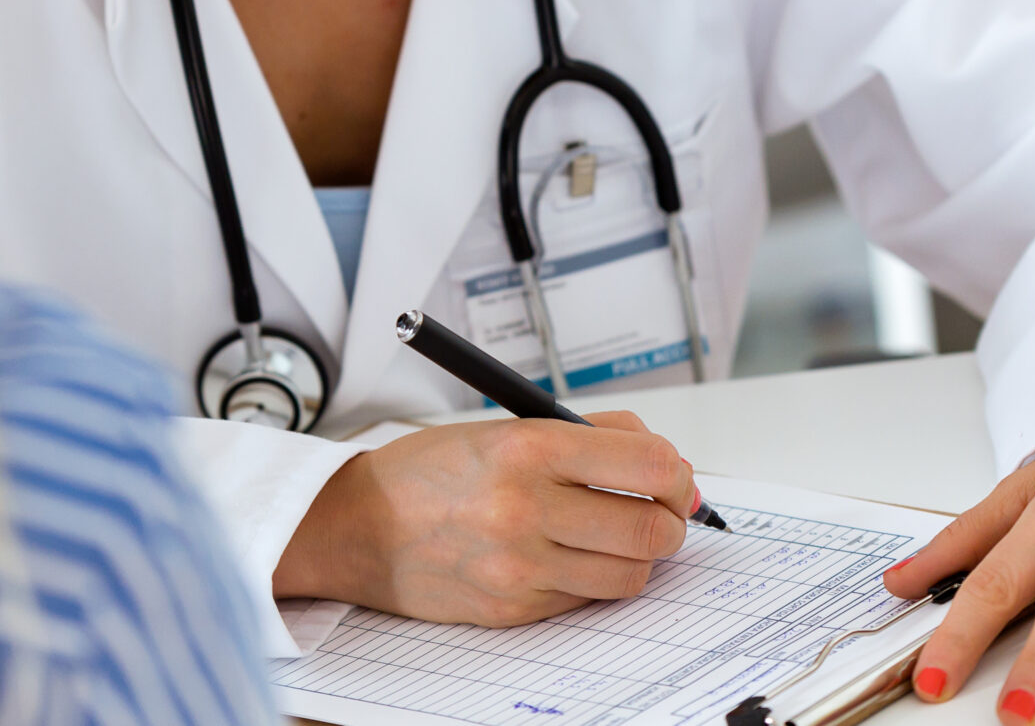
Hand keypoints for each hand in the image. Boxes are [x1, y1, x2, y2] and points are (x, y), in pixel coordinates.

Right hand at [272, 412, 699, 626]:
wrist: (358, 526)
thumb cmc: (431, 471)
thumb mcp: (507, 426)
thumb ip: (592, 435)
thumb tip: (668, 464)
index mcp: (529, 448)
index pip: (650, 464)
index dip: (676, 473)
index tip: (673, 476)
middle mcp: (526, 508)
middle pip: (651, 529)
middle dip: (669, 521)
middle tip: (657, 511)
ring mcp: (520, 566)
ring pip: (630, 574)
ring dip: (637, 556)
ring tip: (613, 536)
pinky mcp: (514, 609)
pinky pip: (587, 599)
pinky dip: (592, 579)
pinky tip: (567, 556)